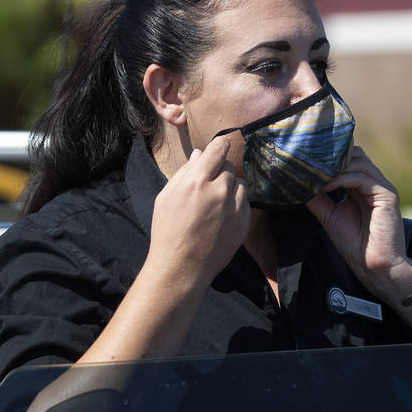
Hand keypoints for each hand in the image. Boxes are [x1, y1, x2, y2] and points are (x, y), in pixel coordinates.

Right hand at [147, 136, 249, 289]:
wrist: (181, 266)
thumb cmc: (168, 231)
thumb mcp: (166, 197)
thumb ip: (184, 172)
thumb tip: (199, 154)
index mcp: (196, 181)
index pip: (218, 148)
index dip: (219, 145)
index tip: (218, 147)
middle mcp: (218, 191)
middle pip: (228, 166)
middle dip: (219, 172)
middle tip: (207, 188)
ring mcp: (234, 208)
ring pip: (239, 183)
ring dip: (229, 188)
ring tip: (214, 204)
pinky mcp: (243, 223)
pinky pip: (245, 203)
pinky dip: (236, 205)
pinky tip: (221, 217)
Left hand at [306, 146, 411, 299]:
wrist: (375, 268)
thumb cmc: (355, 245)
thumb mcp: (330, 216)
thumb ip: (318, 198)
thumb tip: (299, 183)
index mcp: (362, 186)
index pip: (347, 160)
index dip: (327, 158)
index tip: (304, 161)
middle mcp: (374, 183)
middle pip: (354, 154)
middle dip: (331, 157)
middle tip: (307, 163)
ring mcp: (382, 187)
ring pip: (358, 162)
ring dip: (334, 167)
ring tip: (314, 174)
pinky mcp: (388, 195)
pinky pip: (362, 178)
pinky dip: (342, 179)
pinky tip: (325, 186)